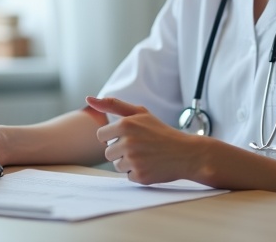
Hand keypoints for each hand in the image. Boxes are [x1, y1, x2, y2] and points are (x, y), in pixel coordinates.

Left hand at [85, 96, 199, 184]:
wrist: (186, 153)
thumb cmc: (160, 131)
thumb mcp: (139, 113)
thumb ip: (113, 104)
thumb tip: (88, 98)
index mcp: (125, 124)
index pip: (101, 135)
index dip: (114, 137)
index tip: (128, 136)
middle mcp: (128, 142)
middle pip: (108, 152)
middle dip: (120, 150)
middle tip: (140, 147)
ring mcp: (134, 160)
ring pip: (117, 165)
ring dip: (128, 162)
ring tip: (146, 156)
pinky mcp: (140, 176)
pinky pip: (128, 176)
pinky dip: (137, 173)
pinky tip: (151, 165)